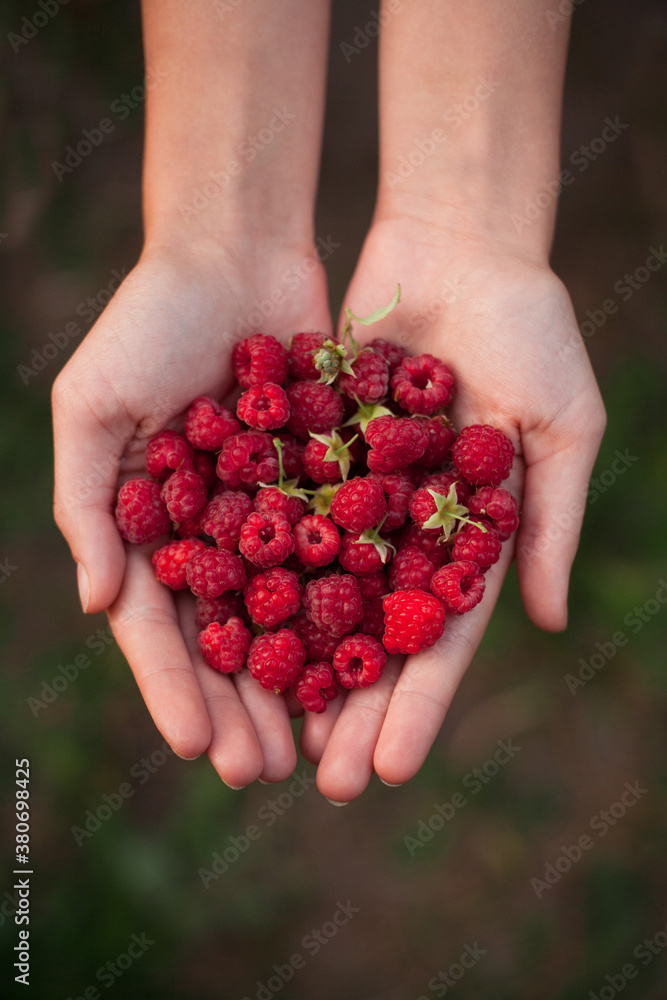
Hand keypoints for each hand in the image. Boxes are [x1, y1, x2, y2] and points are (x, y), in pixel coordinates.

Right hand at [53, 238, 331, 783]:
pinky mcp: (330, 482)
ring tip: (321, 742)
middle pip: (229, 637)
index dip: (177, 688)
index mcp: (151, 525)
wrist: (236, 251)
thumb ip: (89, 503)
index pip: (160, 626)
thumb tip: (99, 605)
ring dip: (302, 678)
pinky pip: (346, 555)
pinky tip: (376, 660)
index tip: (202, 749)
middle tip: (266, 773)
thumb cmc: (148, 322)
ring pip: (291, 613)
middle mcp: (213, 531)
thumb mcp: (94, 405)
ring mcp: (273, 512)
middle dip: (244, 705)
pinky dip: (357, 607)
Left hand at [301, 216, 605, 801]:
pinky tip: (218, 624)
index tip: (389, 768)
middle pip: (369, 631)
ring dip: (289, 658)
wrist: (460, 243)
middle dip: (346, 705)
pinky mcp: (308, 448)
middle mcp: (405, 525)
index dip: (417, 703)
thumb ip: (547, 522)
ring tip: (261, 728)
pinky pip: (274, 514)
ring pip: (313, 589)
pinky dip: (248, 568)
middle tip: (315, 780)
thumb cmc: (531, 330)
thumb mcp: (559, 426)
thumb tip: (545, 624)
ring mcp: (353, 491)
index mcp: (469, 535)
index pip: (441, 637)